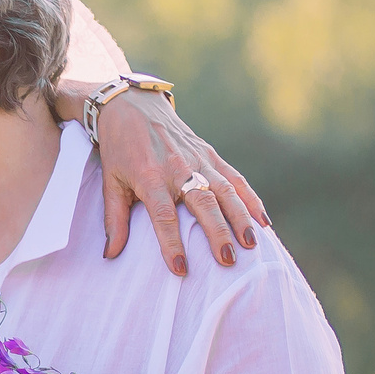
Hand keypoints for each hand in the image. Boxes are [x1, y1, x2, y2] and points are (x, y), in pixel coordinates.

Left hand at [95, 91, 268, 275]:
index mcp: (150, 176)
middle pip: (202, 202)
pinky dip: (251, 198)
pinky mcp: (210, 153)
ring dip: (240, 217)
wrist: (131, 106)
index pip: (163, 215)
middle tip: (227, 260)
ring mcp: (198, 158)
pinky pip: (235, 177)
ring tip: (251, 244)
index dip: (171, 242)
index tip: (180, 268)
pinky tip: (263, 220)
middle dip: (217, 232)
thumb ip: (114, 219)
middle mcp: (178, 167)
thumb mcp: (111, 182)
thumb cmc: (119, 149)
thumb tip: (111, 255)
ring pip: (225, 190)